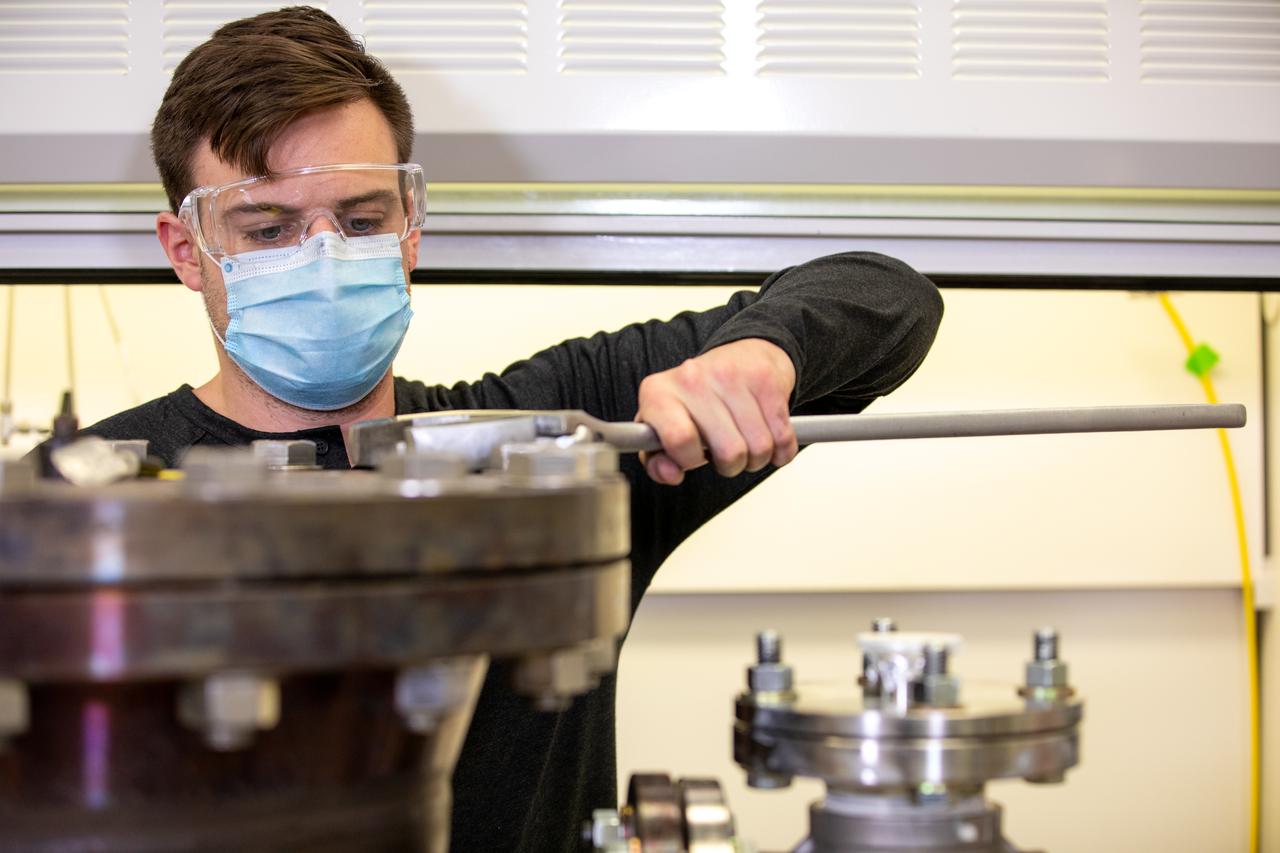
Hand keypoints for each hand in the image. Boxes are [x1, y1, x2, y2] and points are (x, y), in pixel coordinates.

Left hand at [636, 339, 798, 484]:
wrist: (741, 357)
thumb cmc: (698, 402)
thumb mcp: (665, 429)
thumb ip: (658, 460)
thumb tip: (670, 473)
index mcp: (658, 393)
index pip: (679, 440)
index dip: (690, 461)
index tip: (694, 456)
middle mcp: (692, 378)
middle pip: (729, 454)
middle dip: (731, 465)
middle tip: (724, 450)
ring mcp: (731, 376)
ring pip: (760, 448)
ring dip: (756, 457)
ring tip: (744, 440)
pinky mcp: (766, 380)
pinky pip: (783, 438)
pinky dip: (780, 449)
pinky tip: (768, 436)